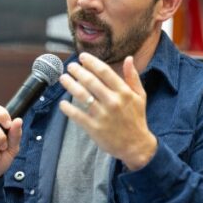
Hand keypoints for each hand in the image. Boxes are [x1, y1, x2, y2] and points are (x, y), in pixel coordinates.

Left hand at [59, 53, 156, 170]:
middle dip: (78, 71)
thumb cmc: (137, 119)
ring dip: (70, 85)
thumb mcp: (140, 96)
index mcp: (124, 92)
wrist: (136, 145)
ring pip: (82, 95)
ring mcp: (103, 115)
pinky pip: (77, 115)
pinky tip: (62, 103)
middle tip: (70, 66)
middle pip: (91, 81)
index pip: (105, 72)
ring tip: (63, 79)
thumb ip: (133, 77)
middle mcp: (113, 102)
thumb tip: (129, 58)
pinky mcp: (94, 128)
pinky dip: (68, 108)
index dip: (92, 62)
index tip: (82, 57)